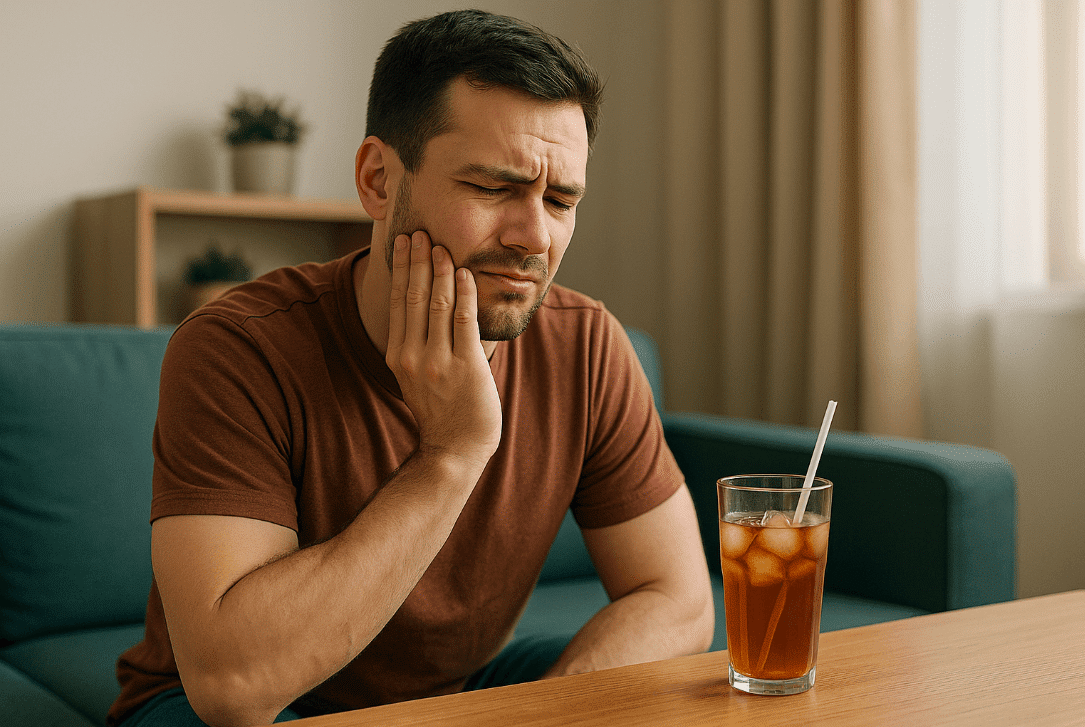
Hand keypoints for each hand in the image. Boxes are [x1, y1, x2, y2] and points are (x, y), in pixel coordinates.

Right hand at [385, 231, 502, 468]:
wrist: (454, 448)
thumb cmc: (441, 408)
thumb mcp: (415, 374)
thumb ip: (415, 342)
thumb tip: (422, 301)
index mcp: (398, 355)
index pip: (398, 301)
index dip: (401, 268)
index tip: (403, 242)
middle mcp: (413, 356)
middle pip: (415, 296)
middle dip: (418, 260)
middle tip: (422, 231)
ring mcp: (439, 362)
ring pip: (439, 304)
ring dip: (442, 270)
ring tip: (443, 246)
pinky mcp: (466, 367)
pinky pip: (465, 321)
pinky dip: (465, 294)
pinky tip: (466, 274)